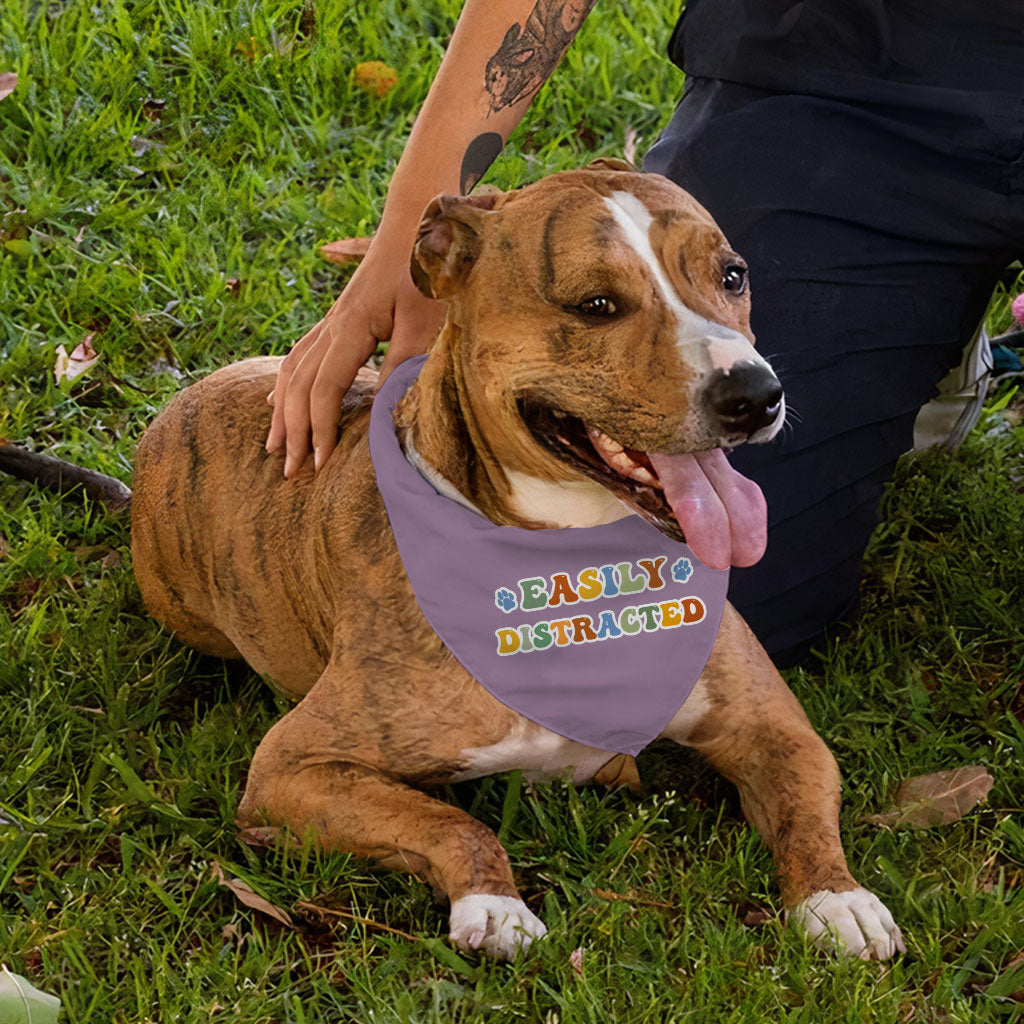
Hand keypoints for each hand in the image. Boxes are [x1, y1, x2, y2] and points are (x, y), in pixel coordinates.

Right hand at [266, 245, 445, 476]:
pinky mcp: (340, 318)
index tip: (322, 465)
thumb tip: (387, 414)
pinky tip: (278, 399)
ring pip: (292, 370)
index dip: (321, 429)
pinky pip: (299, 355)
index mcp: (350, 327)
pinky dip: (286, 384)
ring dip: (283, 411)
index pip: (324, 389)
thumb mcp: (425, 320)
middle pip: (299, 385)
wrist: (419, 221)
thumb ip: (405, 365)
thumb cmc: (427, 269)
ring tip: (275, 446)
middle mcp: (332, 325)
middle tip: (291, 472)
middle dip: (293, 431)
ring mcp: (332, 320)